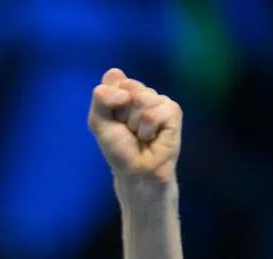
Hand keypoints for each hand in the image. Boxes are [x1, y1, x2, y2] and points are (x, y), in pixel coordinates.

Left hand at [88, 68, 181, 184]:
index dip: (108, 103)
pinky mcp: (173, 111)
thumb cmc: (119, 148)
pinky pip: (153, 114)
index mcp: (126, 90)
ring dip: (134, 123)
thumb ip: (101, 97)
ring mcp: (160, 100)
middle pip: (128, 87)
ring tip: (140, 135)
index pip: (113, 80)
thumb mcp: (98, 121)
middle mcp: (143, 92)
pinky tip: (152, 138)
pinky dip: (147, 130)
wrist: (136, 170)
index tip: (113, 120)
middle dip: (121, 113)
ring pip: (141, 99)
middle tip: (127, 129)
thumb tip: (116, 73)